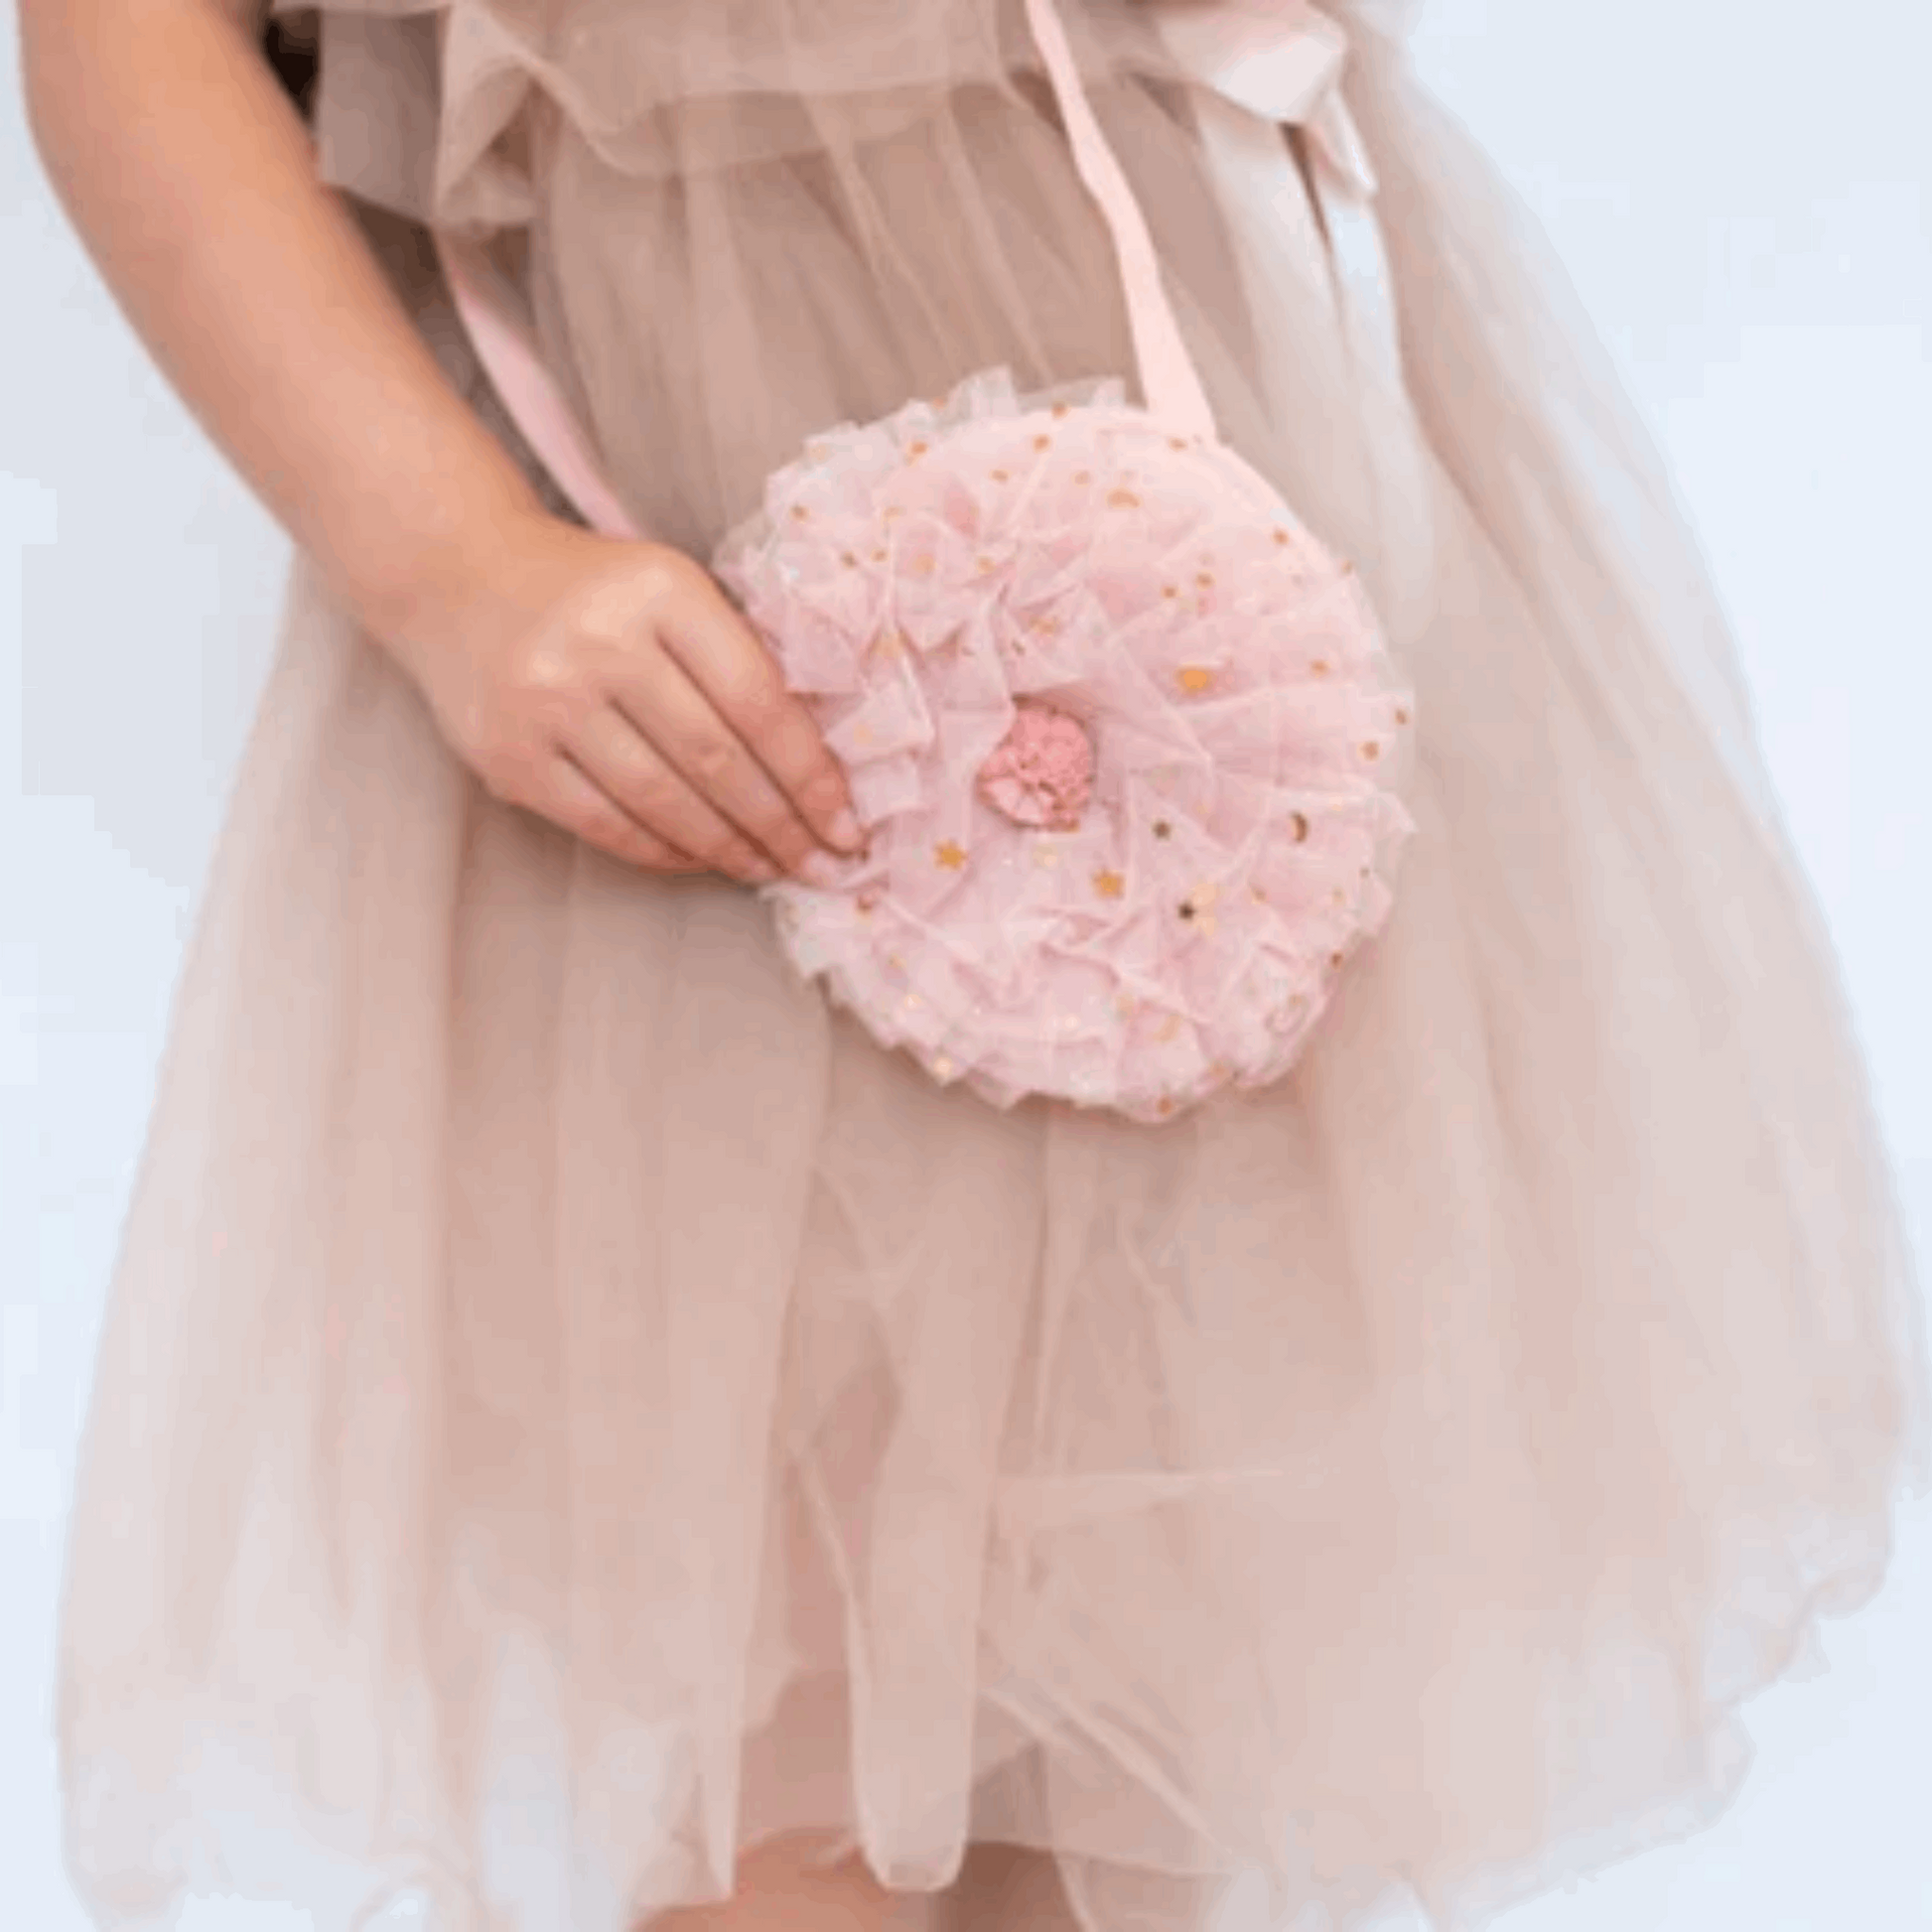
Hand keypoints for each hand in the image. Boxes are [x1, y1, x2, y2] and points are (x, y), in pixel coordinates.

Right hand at [378, 509, 865, 884]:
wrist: (457, 577)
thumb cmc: (594, 592)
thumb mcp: (670, 590)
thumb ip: (733, 656)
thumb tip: (815, 766)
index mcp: (662, 592)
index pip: (758, 701)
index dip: (810, 774)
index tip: (848, 823)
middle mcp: (601, 645)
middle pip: (716, 759)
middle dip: (781, 825)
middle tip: (823, 865)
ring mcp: (548, 703)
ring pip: (664, 801)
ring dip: (729, 848)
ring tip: (771, 868)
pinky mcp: (510, 756)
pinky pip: (606, 824)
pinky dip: (665, 851)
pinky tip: (703, 859)